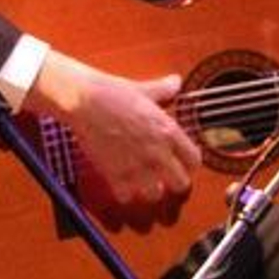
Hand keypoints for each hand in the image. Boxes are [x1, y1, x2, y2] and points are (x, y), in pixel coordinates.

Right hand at [24, 49, 199, 206]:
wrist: (83, 101)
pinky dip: (123, 192)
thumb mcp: (143, 89)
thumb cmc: (111, 92)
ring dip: (148, 189)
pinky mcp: (115, 174)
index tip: (179, 161)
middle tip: (163, 175)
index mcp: (168, 131)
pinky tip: (120, 181)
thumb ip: (163, 89)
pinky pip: (127, 197)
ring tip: (140, 180)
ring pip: (155, 194)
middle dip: (172, 181)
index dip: (187, 163)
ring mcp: (137, 166)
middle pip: (180, 184)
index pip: (194, 160)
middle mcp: (157, 152)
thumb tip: (175, 82)